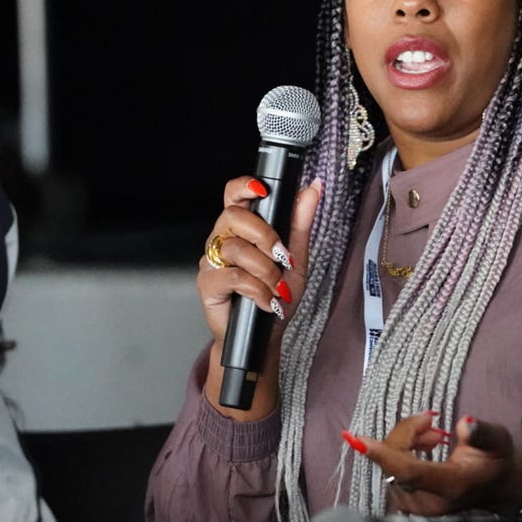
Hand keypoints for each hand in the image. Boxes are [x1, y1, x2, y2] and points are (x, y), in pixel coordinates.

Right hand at [197, 175, 320, 419]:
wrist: (264, 336)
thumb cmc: (276, 294)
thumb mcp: (296, 257)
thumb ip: (300, 222)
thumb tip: (313, 188)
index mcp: (242, 227)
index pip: (234, 194)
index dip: (244, 186)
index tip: (263, 191)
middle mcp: (223, 239)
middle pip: (234, 216)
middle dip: (264, 234)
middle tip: (283, 255)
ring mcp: (212, 261)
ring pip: (235, 248)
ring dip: (264, 269)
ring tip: (277, 287)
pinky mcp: (207, 284)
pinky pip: (232, 277)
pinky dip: (256, 289)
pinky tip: (267, 300)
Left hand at [343, 414, 521, 516]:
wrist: (498, 486)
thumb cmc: (496, 460)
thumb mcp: (498, 441)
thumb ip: (481, 433)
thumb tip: (464, 423)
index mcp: (450, 486)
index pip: (408, 471)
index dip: (383, 454)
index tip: (357, 439)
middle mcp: (429, 501)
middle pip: (396, 463)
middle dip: (407, 434)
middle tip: (430, 422)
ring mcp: (416, 505)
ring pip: (392, 465)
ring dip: (407, 442)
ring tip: (434, 435)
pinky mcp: (408, 502)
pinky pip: (393, 470)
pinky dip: (404, 451)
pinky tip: (424, 445)